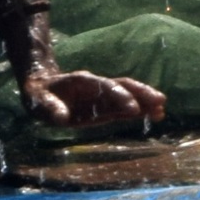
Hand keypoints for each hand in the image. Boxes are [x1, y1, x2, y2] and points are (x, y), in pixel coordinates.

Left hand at [27, 67, 167, 135]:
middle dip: (140, 94)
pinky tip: (153, 115)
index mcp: (82, 82)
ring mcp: (101, 96)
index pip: (105, 88)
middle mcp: (96, 87)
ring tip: (162, 110)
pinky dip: (138, 110)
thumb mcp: (38, 100)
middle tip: (160, 103)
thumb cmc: (39, 95)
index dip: (119, 98)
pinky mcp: (104, 107)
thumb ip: (50, 108)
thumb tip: (61, 117)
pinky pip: (123, 107)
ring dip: (144, 102)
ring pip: (127, 95)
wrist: (41, 89)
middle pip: (122, 86)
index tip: (133, 110)